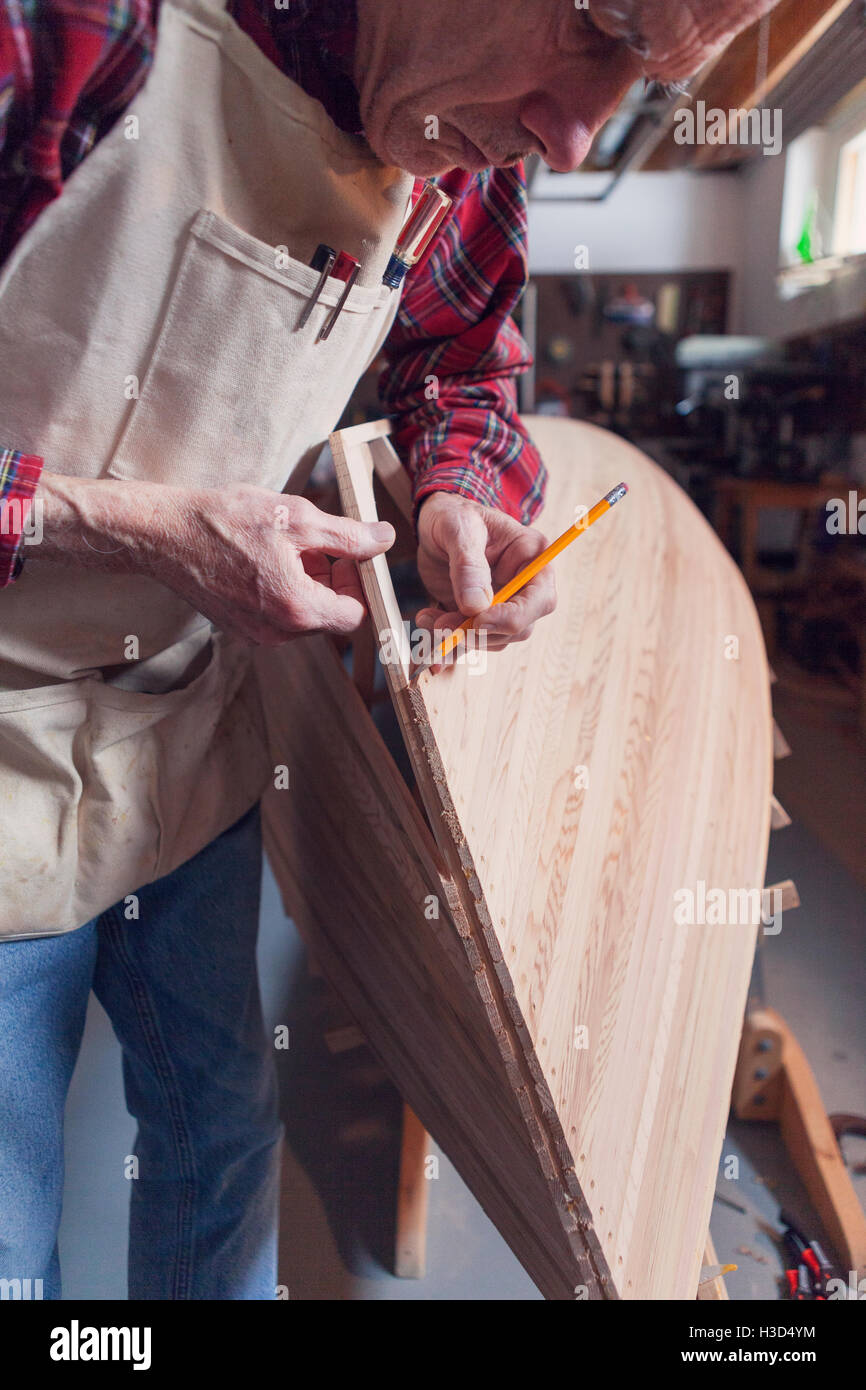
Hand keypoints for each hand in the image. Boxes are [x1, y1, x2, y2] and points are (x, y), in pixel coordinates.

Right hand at [36, 474, 393, 644]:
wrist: (163, 534)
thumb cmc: (225, 521)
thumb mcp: (296, 518)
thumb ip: (347, 536)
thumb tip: (384, 540)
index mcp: (297, 609)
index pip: (355, 614)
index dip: (358, 582)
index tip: (348, 554)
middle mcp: (277, 633)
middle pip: (329, 616)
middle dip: (332, 581)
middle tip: (315, 544)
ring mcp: (255, 635)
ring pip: (303, 616)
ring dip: (307, 584)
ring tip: (285, 547)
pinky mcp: (238, 629)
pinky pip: (277, 617)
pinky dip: (282, 591)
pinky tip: (264, 559)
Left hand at [415, 492, 555, 658]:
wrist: (434, 523)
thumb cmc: (454, 515)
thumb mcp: (459, 528)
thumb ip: (468, 564)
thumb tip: (476, 606)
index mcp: (532, 558)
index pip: (541, 599)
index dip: (514, 617)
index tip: (479, 620)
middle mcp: (523, 585)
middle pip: (520, 627)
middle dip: (481, 632)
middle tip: (443, 624)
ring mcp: (503, 604)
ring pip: (494, 639)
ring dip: (461, 639)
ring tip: (428, 619)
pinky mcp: (480, 616)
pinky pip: (472, 640)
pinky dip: (451, 646)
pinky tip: (429, 637)